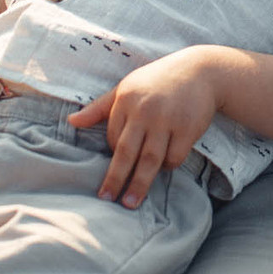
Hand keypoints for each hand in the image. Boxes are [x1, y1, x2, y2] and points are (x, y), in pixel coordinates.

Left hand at [67, 49, 221, 208]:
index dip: (113, 152)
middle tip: (107, 198)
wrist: (200, 71)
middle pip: (126, 152)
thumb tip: (72, 122)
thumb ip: (99, 107)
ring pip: (150, 159)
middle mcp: (145, 110)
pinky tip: (165, 167)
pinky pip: (174, 157)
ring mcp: (167, 120)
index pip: (112, 136)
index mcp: (126, 99)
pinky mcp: (187, 128)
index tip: (117, 166)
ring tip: (130, 203)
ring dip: (139, 183)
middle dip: (116, 178)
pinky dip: (168, 166)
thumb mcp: (126, 87)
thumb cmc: (157, 81)